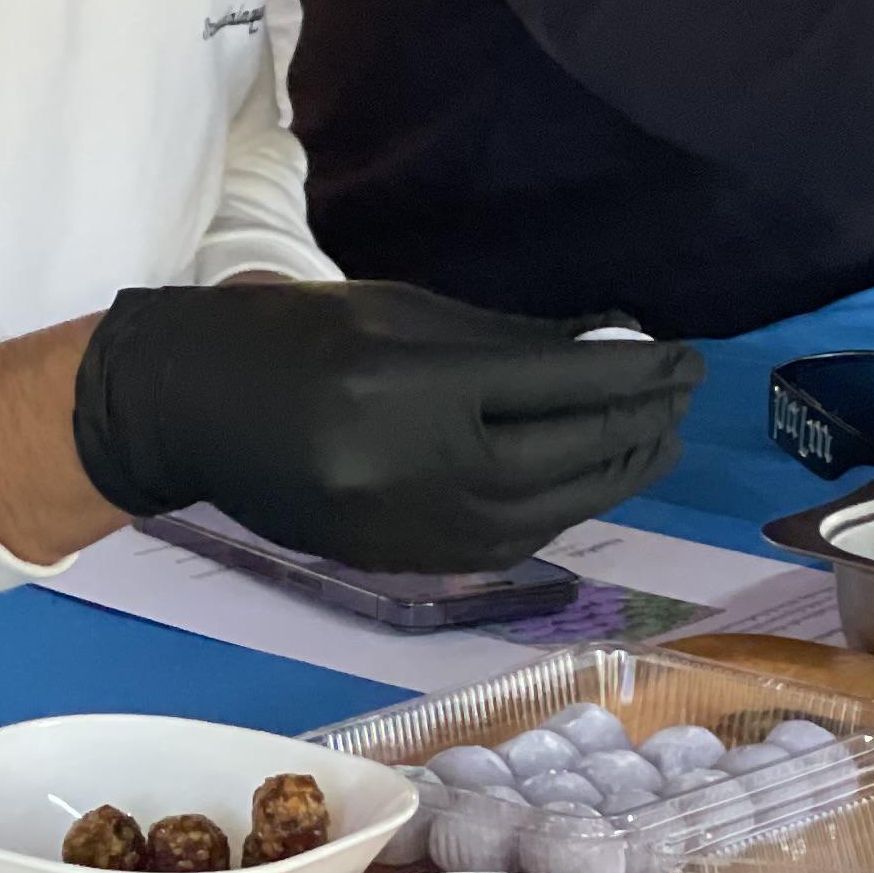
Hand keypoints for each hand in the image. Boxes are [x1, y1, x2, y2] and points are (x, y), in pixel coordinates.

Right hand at [69, 282, 703, 573]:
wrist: (187, 408)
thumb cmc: (293, 335)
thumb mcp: (400, 309)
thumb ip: (509, 337)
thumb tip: (613, 344)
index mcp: (412, 384)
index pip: (557, 385)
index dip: (634, 373)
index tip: (686, 360)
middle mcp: (413, 466)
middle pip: (559, 460)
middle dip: (631, 430)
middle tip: (680, 404)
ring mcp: (402, 526)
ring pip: (539, 516)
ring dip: (605, 482)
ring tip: (646, 446)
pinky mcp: (392, 562)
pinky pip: (497, 545)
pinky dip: (551, 515)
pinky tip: (579, 486)